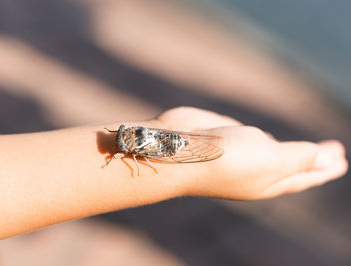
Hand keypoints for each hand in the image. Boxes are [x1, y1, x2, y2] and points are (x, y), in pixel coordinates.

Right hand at [150, 106, 347, 199]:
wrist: (178, 149)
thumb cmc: (226, 158)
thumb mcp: (272, 159)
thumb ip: (301, 158)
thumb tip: (330, 161)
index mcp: (270, 181)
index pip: (306, 175)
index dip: (326, 169)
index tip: (344, 160)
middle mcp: (256, 168)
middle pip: (293, 163)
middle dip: (315, 159)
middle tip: (335, 152)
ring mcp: (239, 151)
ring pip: (272, 150)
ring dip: (291, 149)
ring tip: (306, 148)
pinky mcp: (225, 135)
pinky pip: (251, 134)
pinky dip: (264, 136)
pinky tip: (267, 136)